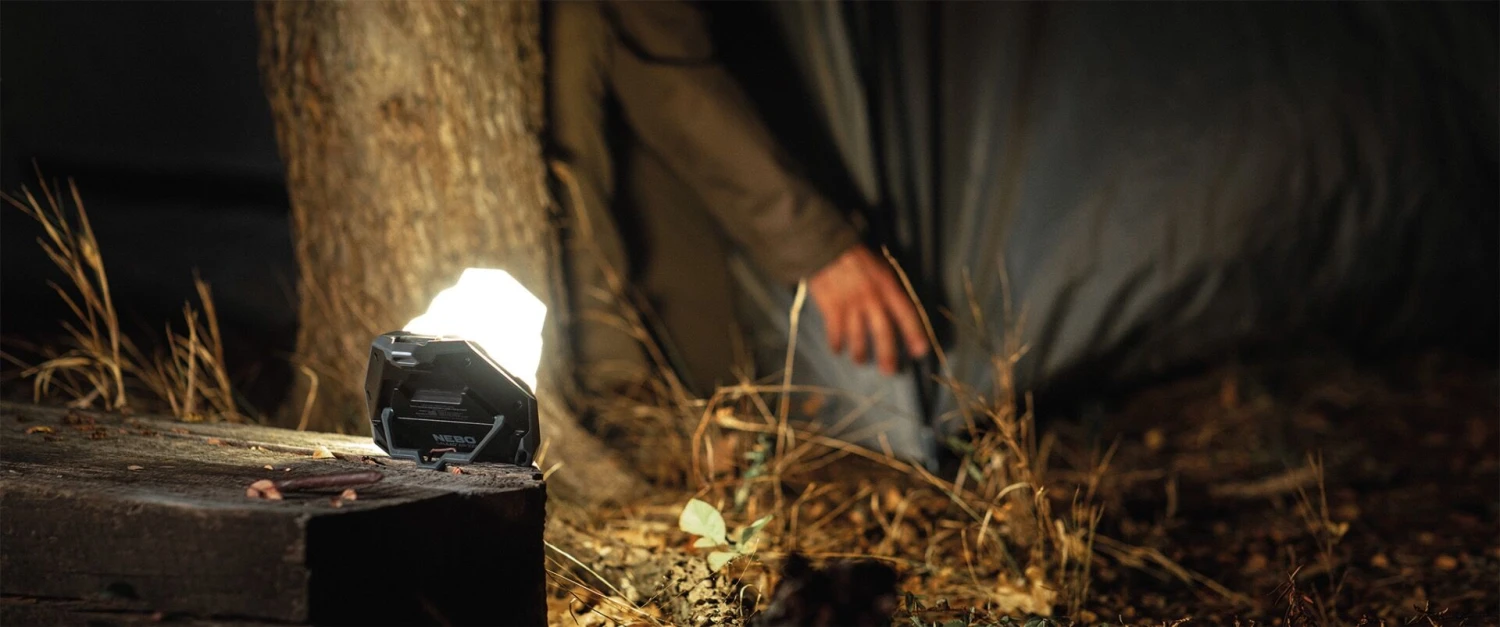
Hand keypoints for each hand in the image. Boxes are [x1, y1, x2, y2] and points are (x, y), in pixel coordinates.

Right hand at [806, 246, 929, 373]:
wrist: (825, 247)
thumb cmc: (856, 256)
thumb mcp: (880, 267)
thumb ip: (889, 288)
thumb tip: (898, 312)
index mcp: (887, 286)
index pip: (906, 313)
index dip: (914, 334)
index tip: (920, 352)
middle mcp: (872, 298)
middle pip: (883, 333)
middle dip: (887, 355)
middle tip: (890, 372)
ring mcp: (850, 305)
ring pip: (858, 338)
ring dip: (860, 354)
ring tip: (861, 362)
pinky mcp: (831, 308)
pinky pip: (835, 333)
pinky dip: (836, 344)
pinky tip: (837, 350)